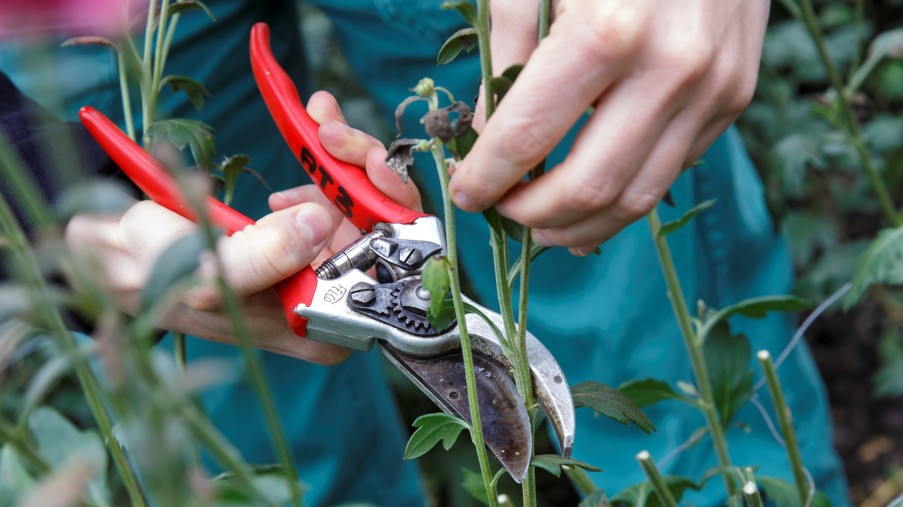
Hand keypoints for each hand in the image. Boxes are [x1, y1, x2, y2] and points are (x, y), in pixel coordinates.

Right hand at [65, 93, 417, 365]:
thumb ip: (256, 261)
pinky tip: (308, 133)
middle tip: (333, 131)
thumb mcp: (198, 269)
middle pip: (386, 232)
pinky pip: (342, 191)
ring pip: (368, 204)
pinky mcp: (311, 236)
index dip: (388, 216)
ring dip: (346, 155)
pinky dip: (329, 156)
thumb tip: (316, 225)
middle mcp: (334, 303)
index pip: (386, 272)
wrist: (127, 247)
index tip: (368, 168)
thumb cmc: (156, 270)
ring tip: (315, 122)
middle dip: (366, 171)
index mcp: (321, 328)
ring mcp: (324, 268)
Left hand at [449, 0, 768, 254]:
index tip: (467, 194)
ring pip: (638, 198)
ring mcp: (712, 88)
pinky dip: (624, 197)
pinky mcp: (735, 97)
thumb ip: (507, 53)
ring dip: (581, 226)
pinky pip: (671, 170)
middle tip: (504, 212)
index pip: (528, 137)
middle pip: (589, 188)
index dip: (487, 178)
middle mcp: (670, 68)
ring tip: (543, 225)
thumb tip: (489, 137)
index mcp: (606, 30)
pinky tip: (593, 199)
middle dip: (533, 217)